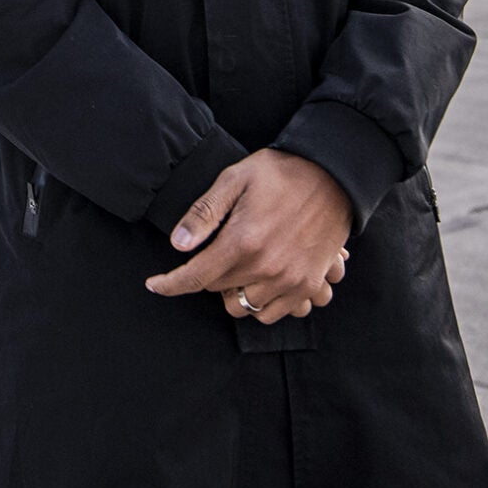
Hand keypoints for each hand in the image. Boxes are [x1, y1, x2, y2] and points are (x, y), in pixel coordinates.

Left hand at [144, 148, 351, 323]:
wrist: (333, 176)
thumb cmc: (280, 173)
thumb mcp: (235, 180)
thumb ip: (204, 213)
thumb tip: (178, 244)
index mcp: (243, 242)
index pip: (196, 278)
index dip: (170, 284)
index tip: (154, 285)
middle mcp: (266, 268)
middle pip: (218, 291)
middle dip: (208, 276)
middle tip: (215, 251)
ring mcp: (291, 280)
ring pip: (245, 308)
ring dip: (235, 292)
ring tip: (239, 266)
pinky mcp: (309, 285)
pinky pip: (277, 313)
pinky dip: (264, 302)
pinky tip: (262, 279)